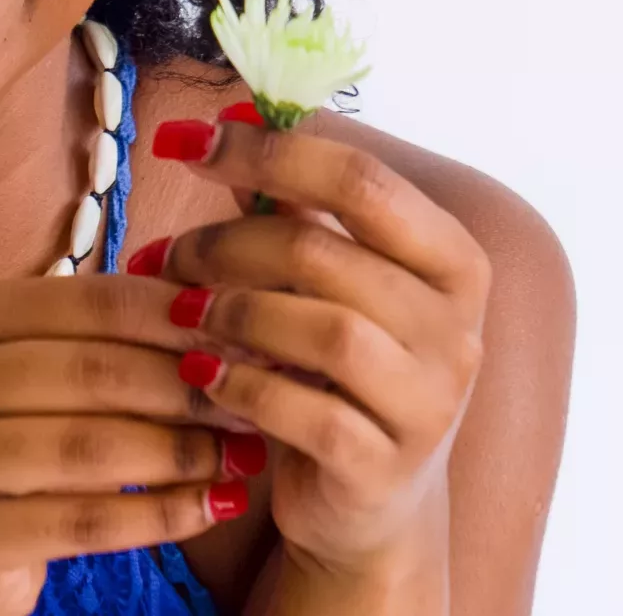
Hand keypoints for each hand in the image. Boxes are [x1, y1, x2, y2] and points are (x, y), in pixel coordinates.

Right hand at [0, 275, 260, 615]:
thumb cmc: (15, 452)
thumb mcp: (47, 380)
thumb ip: (114, 341)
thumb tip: (229, 309)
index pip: (98, 302)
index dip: (184, 319)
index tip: (254, 337)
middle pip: (98, 373)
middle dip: (192, 389)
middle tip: (263, 404)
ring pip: (93, 447)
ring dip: (184, 453)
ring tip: (245, 458)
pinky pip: (85, 521)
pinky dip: (161, 515)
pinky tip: (213, 507)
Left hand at [137, 113, 493, 585]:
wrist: (372, 505)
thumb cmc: (341, 372)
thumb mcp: (329, 284)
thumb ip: (294, 208)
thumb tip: (233, 117)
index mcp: (451, 259)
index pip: (361, 179)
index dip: (266, 150)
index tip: (184, 140)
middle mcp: (456, 327)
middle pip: (325, 252)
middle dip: (226, 244)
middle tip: (165, 255)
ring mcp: (429, 402)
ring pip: (323, 331)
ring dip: (233, 313)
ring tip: (182, 313)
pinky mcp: (386, 467)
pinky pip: (307, 413)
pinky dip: (243, 385)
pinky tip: (201, 373)